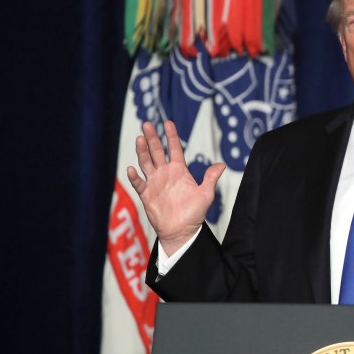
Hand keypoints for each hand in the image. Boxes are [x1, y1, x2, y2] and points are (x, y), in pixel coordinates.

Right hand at [127, 120, 225, 254]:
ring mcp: (154, 183)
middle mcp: (165, 173)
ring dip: (142, 151)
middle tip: (147, 123)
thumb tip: (222, 164)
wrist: (182, 231)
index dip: (171, 136)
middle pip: (156, 151)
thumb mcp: (206, 194)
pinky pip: (139, 183)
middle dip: (152, 138)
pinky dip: (134, 177)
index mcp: (179, 170)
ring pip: (146, 163)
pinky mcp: (146, 194)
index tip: (167, 122)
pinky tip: (132, 169)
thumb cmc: (195, 213)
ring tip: (140, 139)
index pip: (174, 149)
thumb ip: (211, 178)